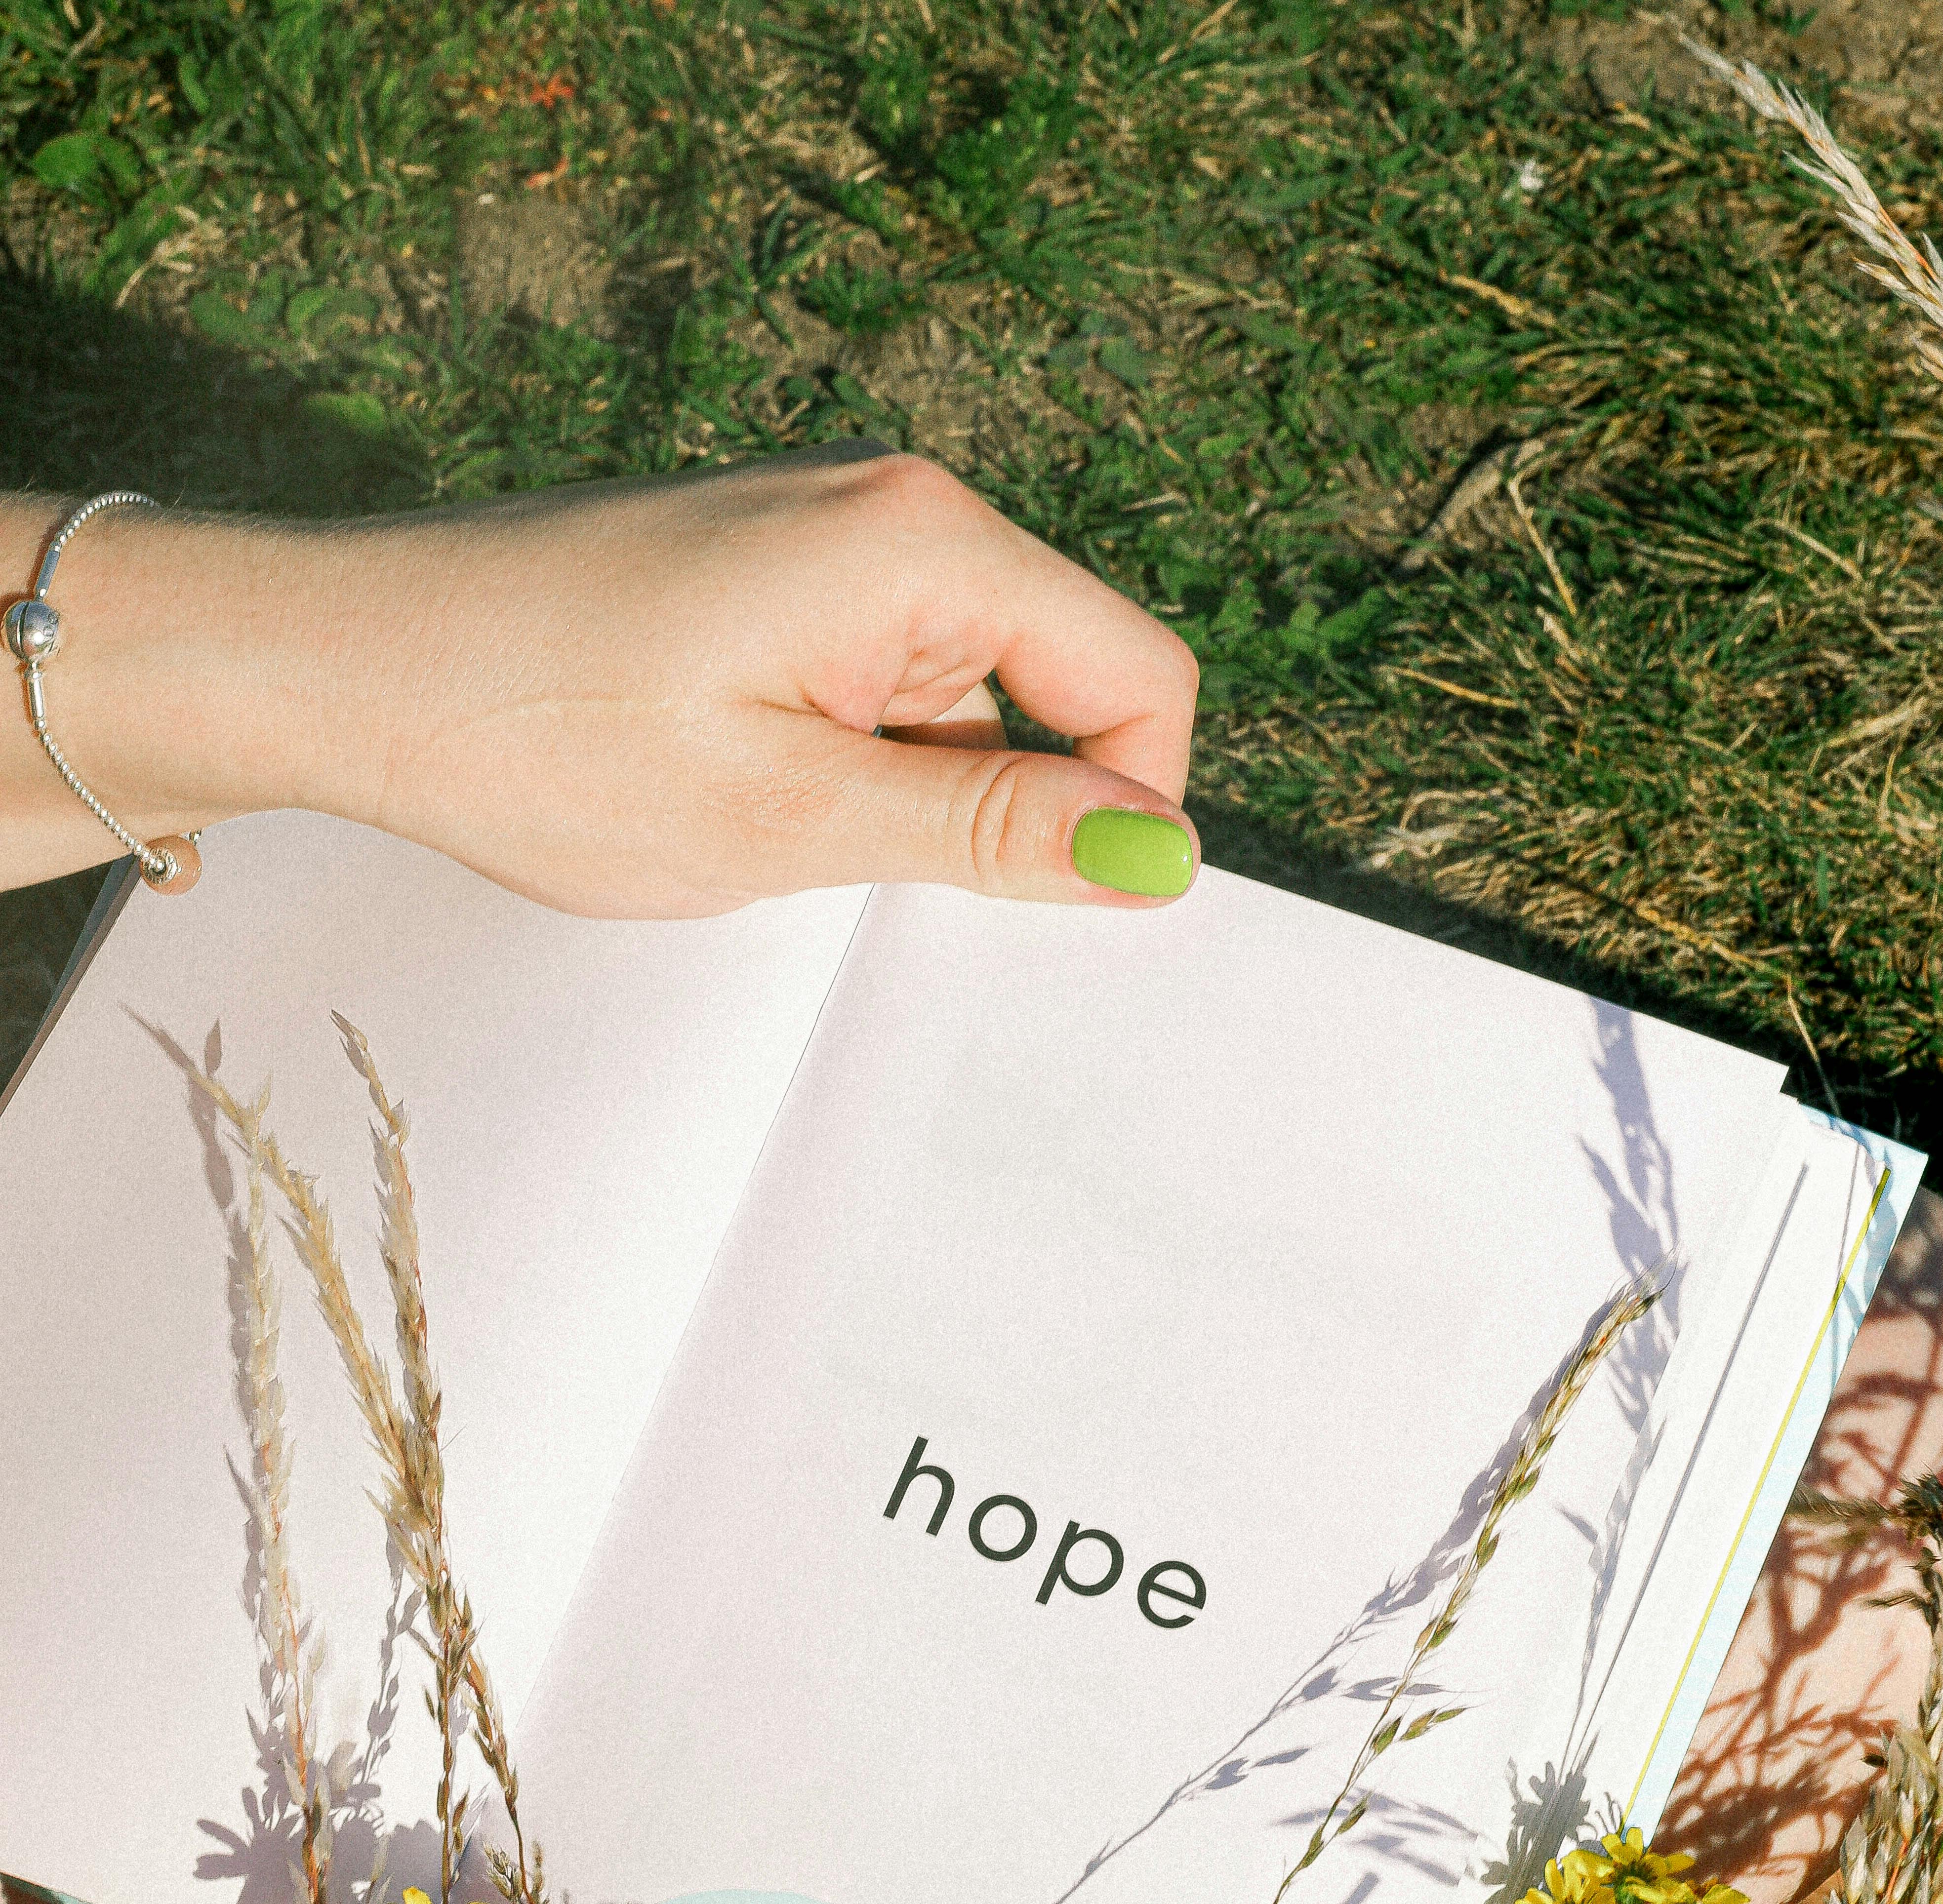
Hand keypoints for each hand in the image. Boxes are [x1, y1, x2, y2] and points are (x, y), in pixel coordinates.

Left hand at [0, 452, 1201, 918]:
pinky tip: (742, 799)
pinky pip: (882, 691)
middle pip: (1062, 684)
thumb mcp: (788, 817)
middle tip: (878, 884)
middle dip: (1010, 809)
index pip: (1136, 676)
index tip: (1047, 907)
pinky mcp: (772, 586)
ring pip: (968, 702)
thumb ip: (989, 831)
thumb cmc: (541, 736)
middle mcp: (892, 517)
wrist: (343, 668)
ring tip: (773, 831)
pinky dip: (850, 768)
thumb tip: (1158, 855)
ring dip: (913, 799)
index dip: (1130, 806)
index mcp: (922, 543)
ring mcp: (828, 548)